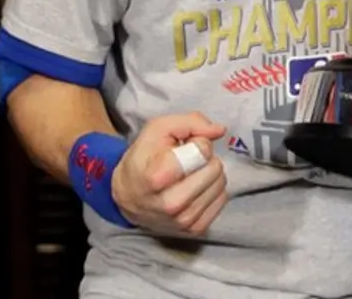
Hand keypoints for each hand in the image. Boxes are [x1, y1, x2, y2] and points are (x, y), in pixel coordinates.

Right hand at [111, 112, 226, 237]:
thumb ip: (191, 122)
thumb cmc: (144, 158)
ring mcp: (184, 221)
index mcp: (158, 177)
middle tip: (188, 159)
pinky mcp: (195, 230)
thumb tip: (220, 130)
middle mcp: (172, 204)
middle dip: (205, 157)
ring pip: (221, 183)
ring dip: (209, 172)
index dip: (197, 141)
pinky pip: (222, 199)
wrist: (129, 197)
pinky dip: (212, 188)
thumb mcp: (158, 129)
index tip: (183, 146)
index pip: (202, 151)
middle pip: (214, 167)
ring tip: (190, 173)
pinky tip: (195, 187)